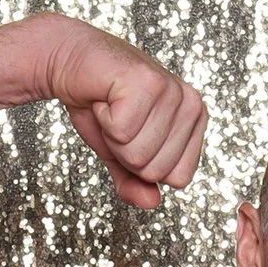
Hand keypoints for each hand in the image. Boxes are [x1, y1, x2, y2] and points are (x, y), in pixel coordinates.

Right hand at [35, 16, 208, 208]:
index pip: (179, 179)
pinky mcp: (146, 82)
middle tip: (118, 119)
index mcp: (196, 120)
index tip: (132, 134)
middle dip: (125, 152)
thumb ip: (137, 182)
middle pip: (158, 170)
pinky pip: (123, 131)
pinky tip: (105, 96)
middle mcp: (192, 103)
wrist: (71, 63)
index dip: (144, 166)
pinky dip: (103, 118)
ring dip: (113, 135)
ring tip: (112, 107)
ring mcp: (172, 90)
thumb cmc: (101, 105)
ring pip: (140, 153)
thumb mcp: (121, 153)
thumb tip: (153, 203)